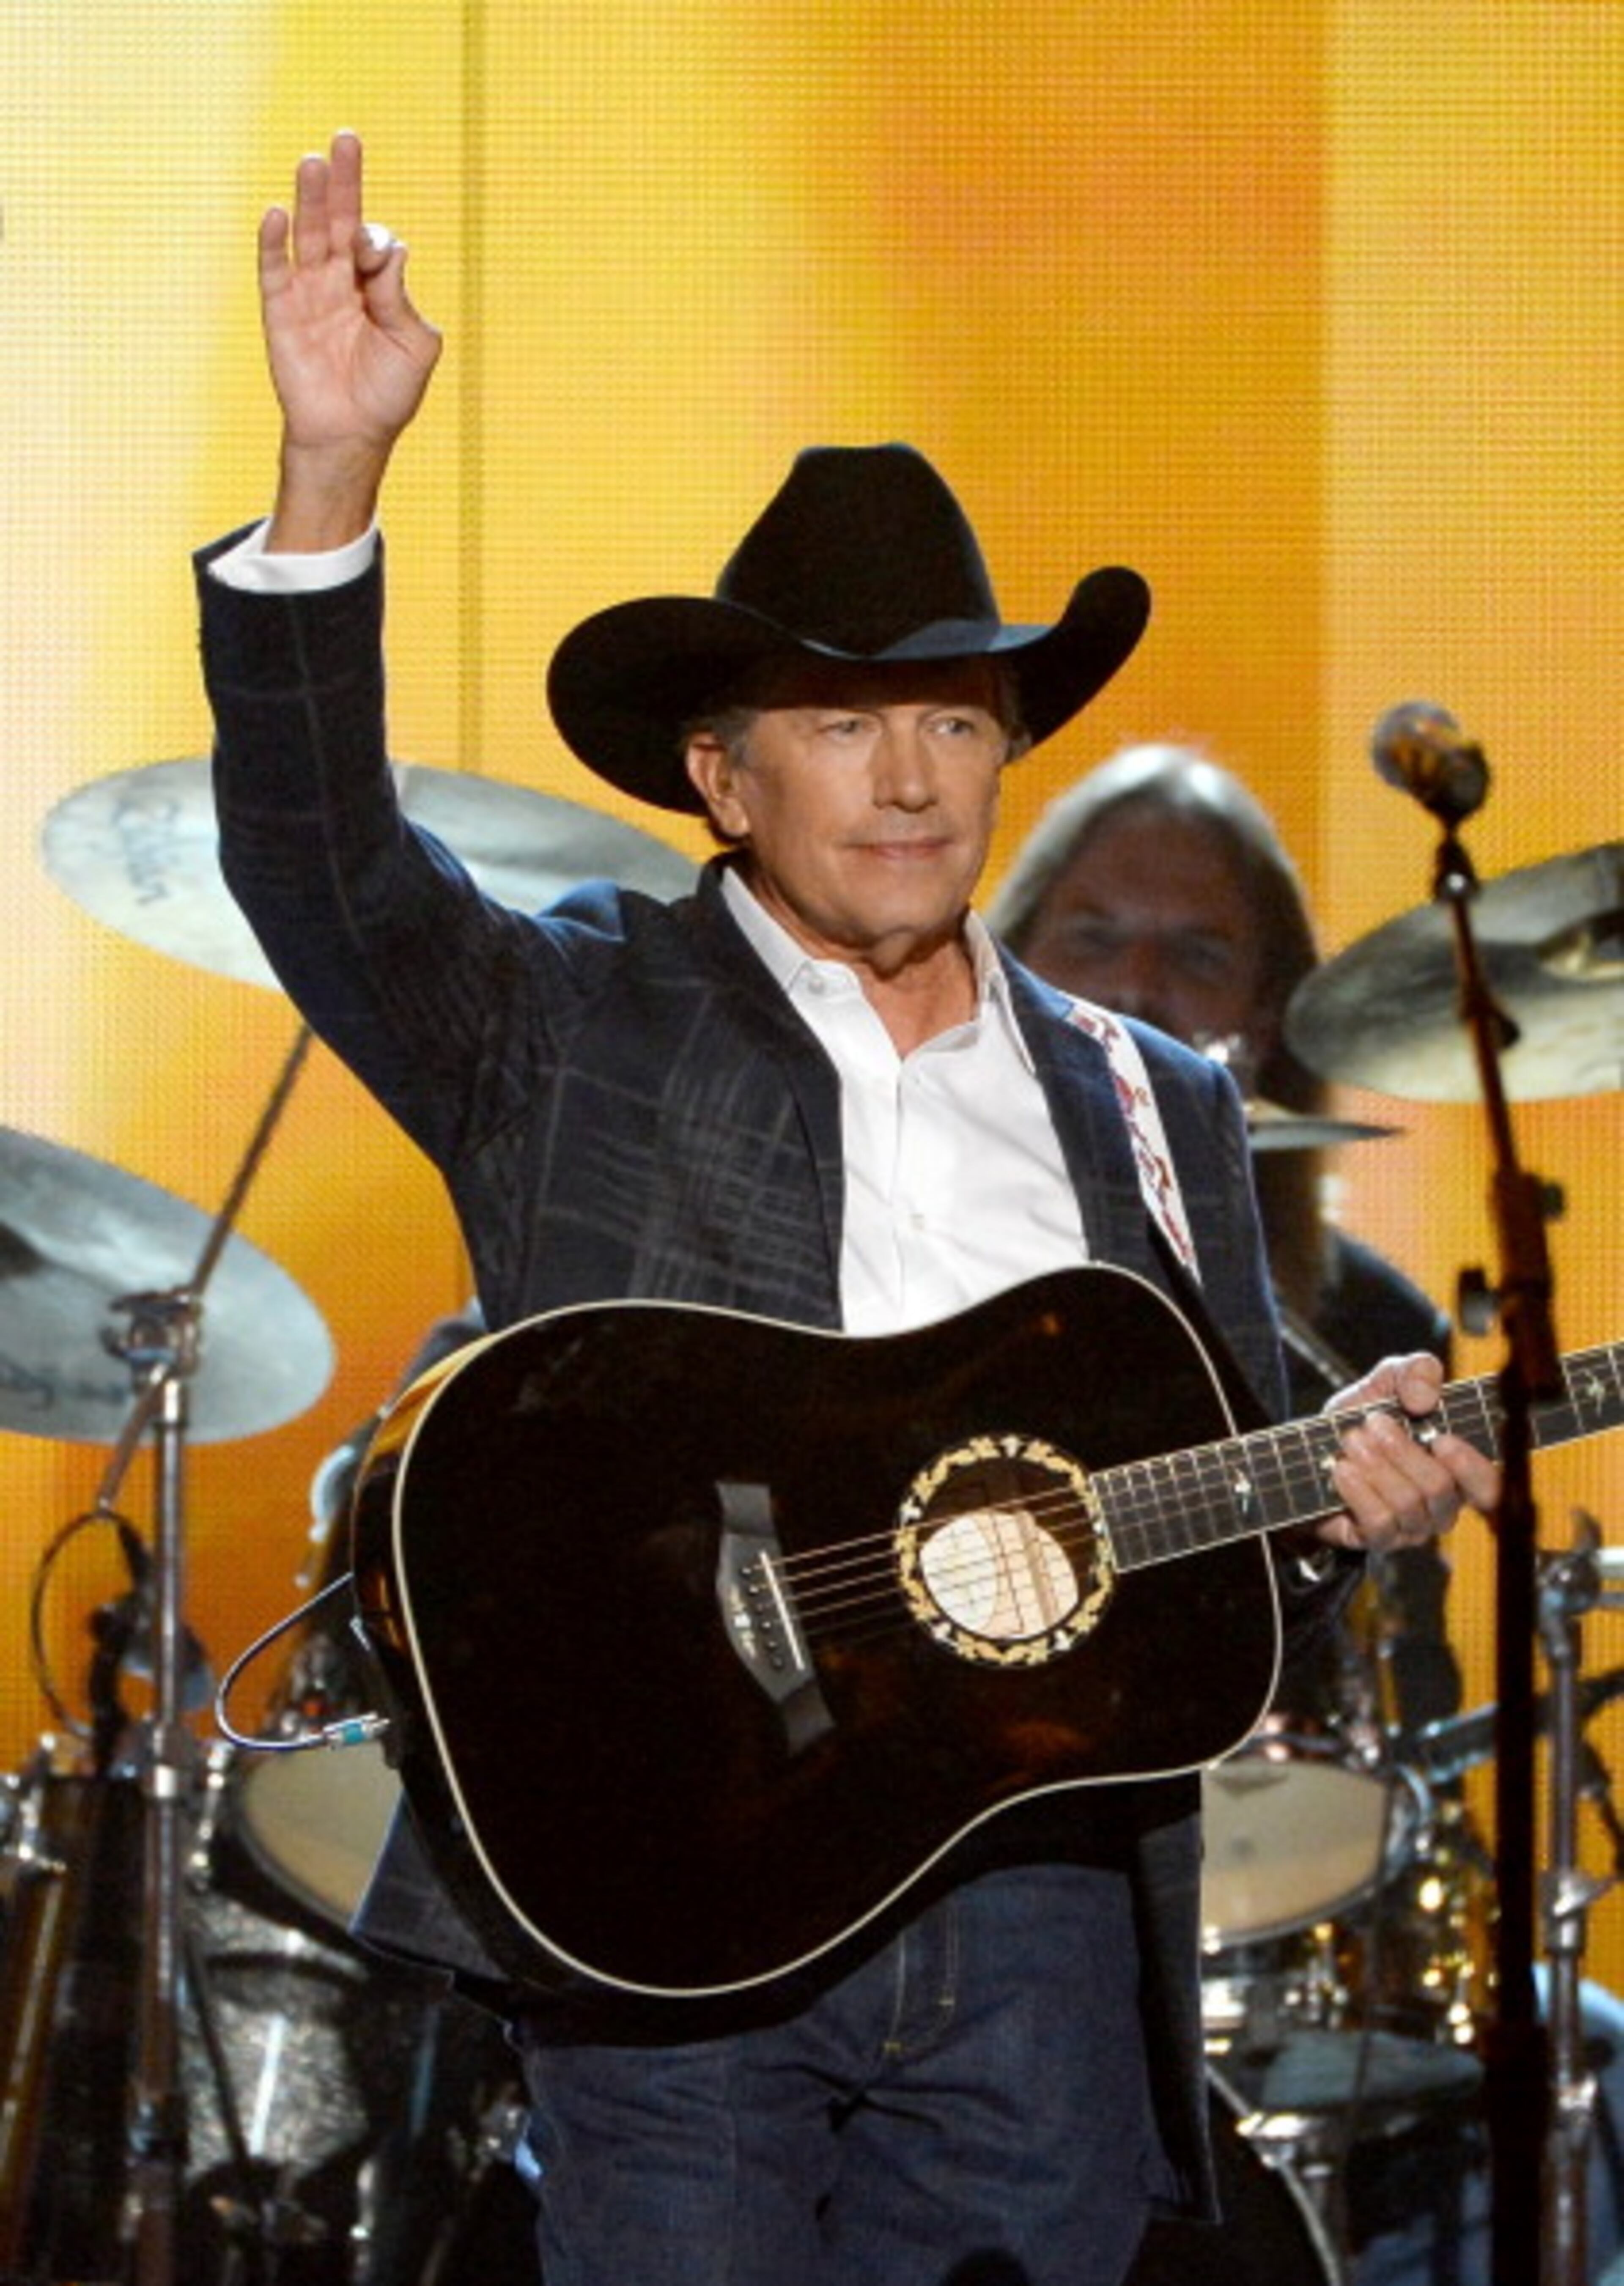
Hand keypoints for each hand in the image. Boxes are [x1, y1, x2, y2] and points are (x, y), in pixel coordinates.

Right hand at [260, 131, 441, 547]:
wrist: (352, 437)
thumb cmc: (388, 395)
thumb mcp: (413, 344)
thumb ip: (400, 295)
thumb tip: (387, 247)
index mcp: (375, 286)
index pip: (373, 242)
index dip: (374, 239)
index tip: (373, 251)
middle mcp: (339, 281)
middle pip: (337, 220)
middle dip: (341, 182)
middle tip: (343, 141)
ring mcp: (307, 294)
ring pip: (306, 235)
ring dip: (308, 199)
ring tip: (311, 162)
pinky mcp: (280, 313)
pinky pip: (273, 270)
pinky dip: (272, 242)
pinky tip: (275, 213)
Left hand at [1314, 1352, 1500, 1553]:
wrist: (1312, 1450)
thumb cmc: (1361, 1419)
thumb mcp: (1387, 1382)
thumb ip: (1415, 1372)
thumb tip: (1425, 1397)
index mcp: (1457, 1469)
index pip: (1489, 1486)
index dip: (1472, 1467)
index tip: (1442, 1440)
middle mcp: (1441, 1504)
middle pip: (1440, 1488)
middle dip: (1401, 1451)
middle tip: (1373, 1424)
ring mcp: (1412, 1527)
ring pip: (1408, 1504)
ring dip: (1375, 1466)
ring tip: (1350, 1442)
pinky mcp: (1379, 1540)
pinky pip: (1379, 1523)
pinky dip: (1357, 1490)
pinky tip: (1341, 1470)